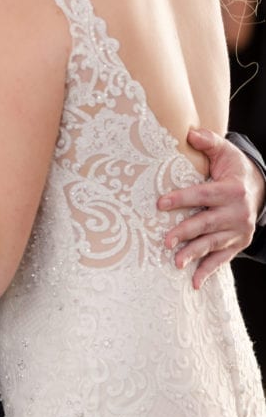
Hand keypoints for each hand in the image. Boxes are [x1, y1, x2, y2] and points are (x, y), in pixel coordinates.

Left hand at [158, 128, 261, 288]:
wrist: (259, 188)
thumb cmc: (233, 168)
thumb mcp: (225, 151)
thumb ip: (208, 141)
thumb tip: (190, 133)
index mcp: (231, 190)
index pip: (203, 195)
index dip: (182, 199)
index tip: (160, 203)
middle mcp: (237, 212)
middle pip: (207, 223)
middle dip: (185, 232)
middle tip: (165, 240)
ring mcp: (238, 231)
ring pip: (212, 243)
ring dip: (194, 254)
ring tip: (175, 262)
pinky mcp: (238, 243)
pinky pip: (222, 258)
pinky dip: (208, 270)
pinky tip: (194, 282)